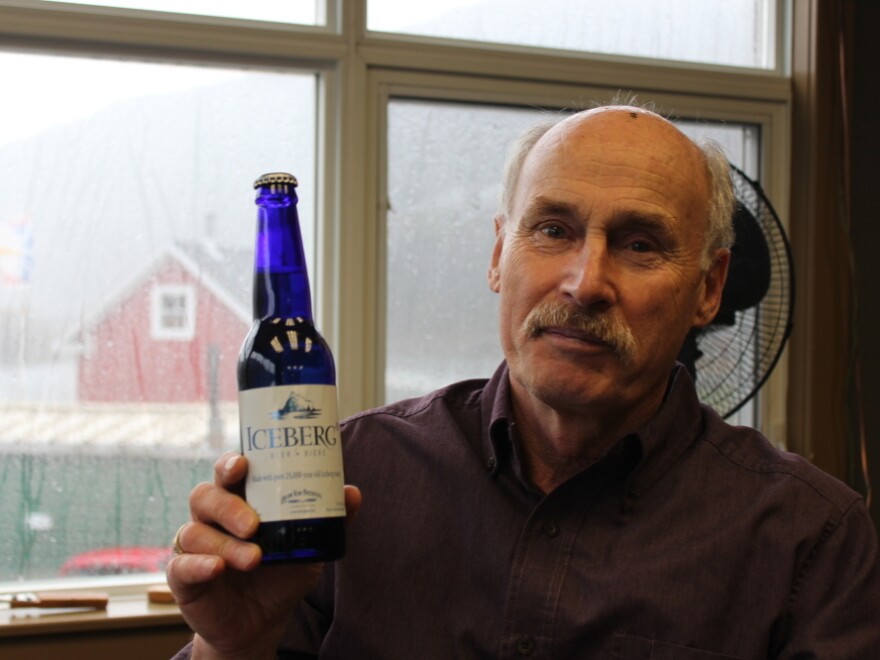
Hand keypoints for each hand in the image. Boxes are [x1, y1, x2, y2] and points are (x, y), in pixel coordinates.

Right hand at [166, 451, 361, 659]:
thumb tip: (352, 493)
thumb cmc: (281, 573)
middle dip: (229, 506)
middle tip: (254, 524)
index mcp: (239, 500)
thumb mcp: (309, 546)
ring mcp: (195, 545)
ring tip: (254, 558)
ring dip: (225, 543)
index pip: (228, 472)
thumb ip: (329, 518)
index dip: (231, 463)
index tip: (243, 464)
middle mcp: (212, 517)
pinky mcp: (183, 576)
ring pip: (196, 531)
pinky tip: (217, 568)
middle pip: (206, 495)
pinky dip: (199, 564)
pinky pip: (181, 565)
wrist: (261, 622)